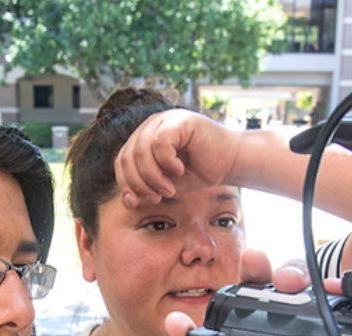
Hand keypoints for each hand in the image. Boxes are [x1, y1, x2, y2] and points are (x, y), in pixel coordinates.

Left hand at [114, 109, 242, 206]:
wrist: (230, 162)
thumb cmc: (198, 172)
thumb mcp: (165, 186)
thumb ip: (144, 190)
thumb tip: (128, 200)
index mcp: (142, 138)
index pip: (121, 161)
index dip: (127, 184)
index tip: (142, 201)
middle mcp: (150, 126)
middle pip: (128, 157)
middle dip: (140, 183)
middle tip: (158, 197)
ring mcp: (164, 120)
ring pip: (141, 151)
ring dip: (153, 177)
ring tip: (169, 189)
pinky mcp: (179, 120)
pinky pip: (159, 143)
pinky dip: (167, 163)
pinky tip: (180, 170)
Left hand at [160, 258, 340, 335]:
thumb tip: (174, 320)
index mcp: (240, 328)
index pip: (251, 289)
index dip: (256, 270)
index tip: (255, 259)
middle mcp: (272, 331)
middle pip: (289, 290)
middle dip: (293, 274)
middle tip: (289, 279)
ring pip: (317, 307)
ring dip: (322, 292)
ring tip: (324, 291)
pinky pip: (339, 335)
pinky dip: (346, 316)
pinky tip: (347, 308)